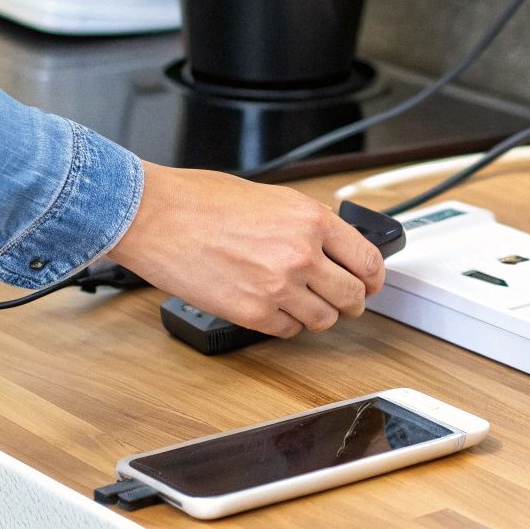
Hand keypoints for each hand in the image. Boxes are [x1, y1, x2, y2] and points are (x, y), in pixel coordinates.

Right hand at [107, 163, 384, 338]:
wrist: (155, 217)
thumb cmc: (200, 200)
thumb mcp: (272, 197)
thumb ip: (307, 224)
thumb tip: (333, 247)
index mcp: (312, 219)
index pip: (369, 261)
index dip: (374, 278)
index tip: (370, 283)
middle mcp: (302, 254)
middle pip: (353, 296)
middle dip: (351, 301)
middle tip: (343, 300)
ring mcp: (279, 287)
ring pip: (324, 320)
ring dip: (318, 315)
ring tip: (303, 304)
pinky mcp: (253, 313)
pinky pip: (288, 331)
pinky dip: (285, 323)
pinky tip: (273, 308)